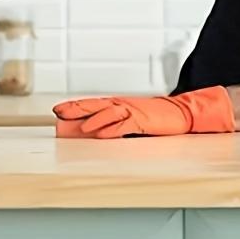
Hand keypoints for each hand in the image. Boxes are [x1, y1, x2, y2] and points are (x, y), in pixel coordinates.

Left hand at [53, 86, 234, 137]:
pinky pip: (125, 125)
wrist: (181, 113)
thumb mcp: (132, 121)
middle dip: (75, 109)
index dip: (74, 106)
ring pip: (107, 113)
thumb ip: (115, 125)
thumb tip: (95, 134)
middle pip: (94, 105)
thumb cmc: (155, 118)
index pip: (91, 104)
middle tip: (58, 112)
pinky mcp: (143, 120)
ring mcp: (132, 111)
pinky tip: (101, 134)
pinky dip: (112, 129)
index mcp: (118, 104)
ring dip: (92, 120)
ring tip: (77, 126)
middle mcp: (122, 105)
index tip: (58, 110)